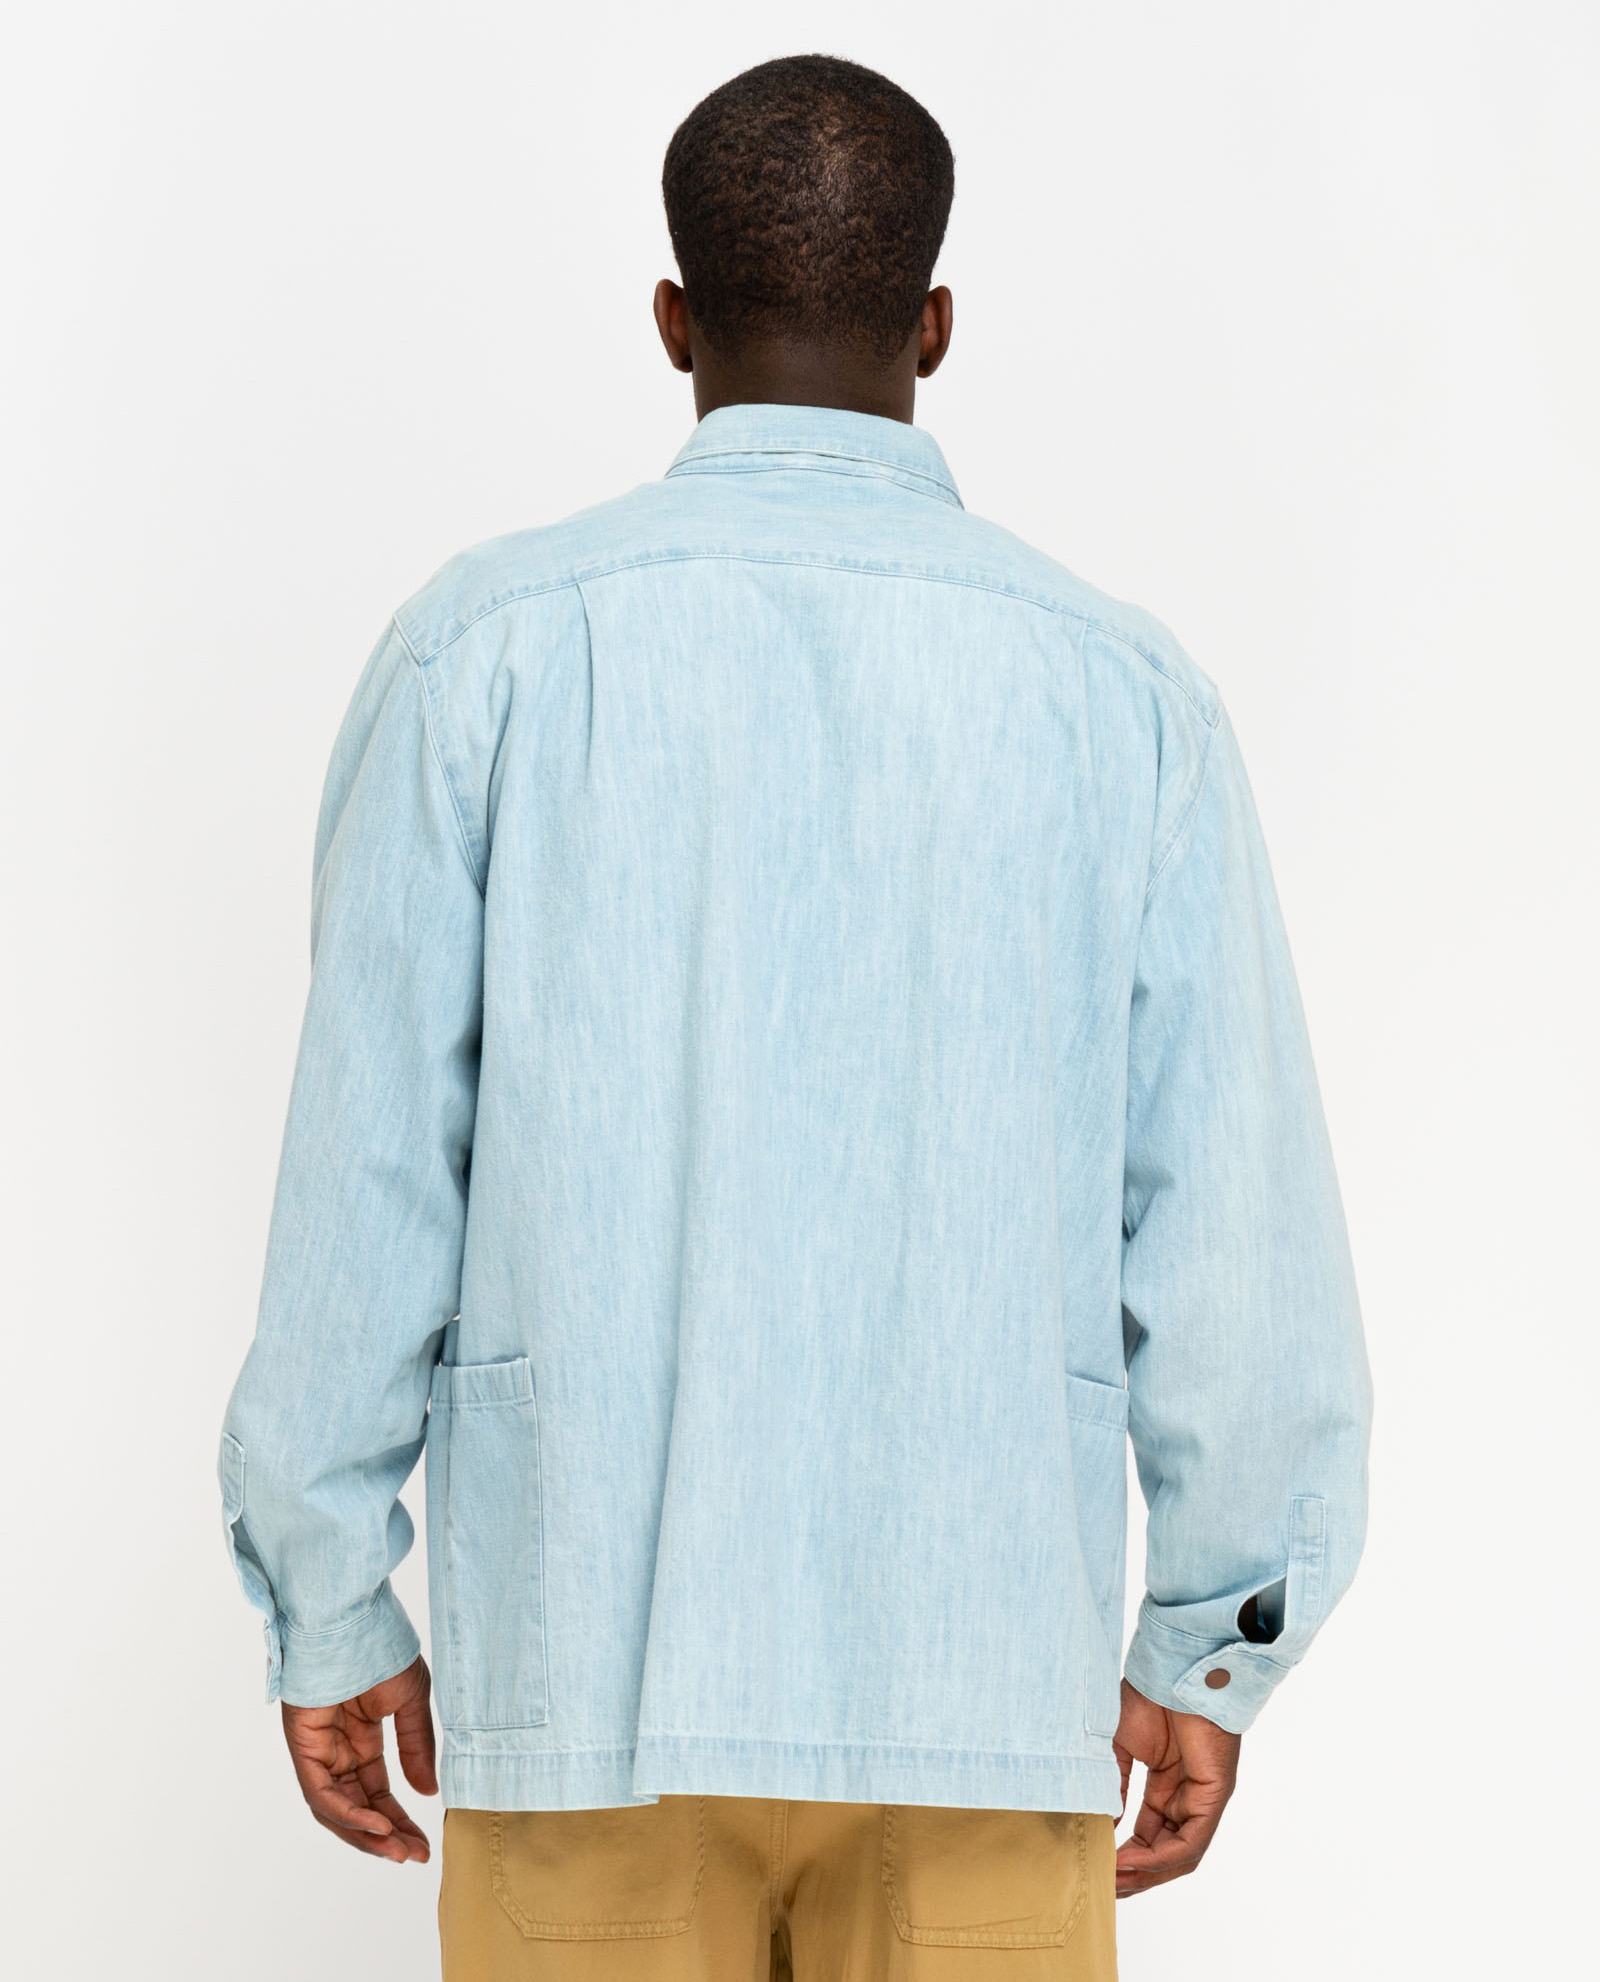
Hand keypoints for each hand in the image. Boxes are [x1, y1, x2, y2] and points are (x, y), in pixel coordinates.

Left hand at [281, 1655, 437, 1863]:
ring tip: (397, 1848)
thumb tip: (426, 1792)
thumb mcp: (412, 1701)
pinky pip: (320, 1791)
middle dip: (384, 1835)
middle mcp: (336, 1749)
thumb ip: (417, 1746)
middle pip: (355, 1807)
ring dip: (365, 1833)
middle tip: (413, 1855)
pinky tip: (376, 1824)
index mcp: (361, 1738)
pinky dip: (347, 1812)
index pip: (376, 1791)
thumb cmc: (381, 1647)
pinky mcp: (302, 1743)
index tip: (424, 1844)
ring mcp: (316, 1748)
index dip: (399, 1819)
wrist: (354, 1617)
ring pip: (335, 1808)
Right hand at [1112, 1679, 1240, 1895]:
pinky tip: (1134, 1862)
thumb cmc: (1147, 1698)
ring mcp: (1203, 1799)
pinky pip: (1190, 1841)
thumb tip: (1104, 1826)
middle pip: (1166, 1851)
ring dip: (1148, 1872)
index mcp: (1167, 1785)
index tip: (1101, 1867)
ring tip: (1117, 1880)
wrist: (1168, 1672)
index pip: (1150, 1834)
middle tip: (1108, 1886)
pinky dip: (1162, 1857)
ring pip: (1180, 1854)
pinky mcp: (1214, 1796)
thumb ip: (1115, 1787)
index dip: (1127, 1855)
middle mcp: (1187, 1797)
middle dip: (1137, 1873)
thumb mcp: (1119, 1748)